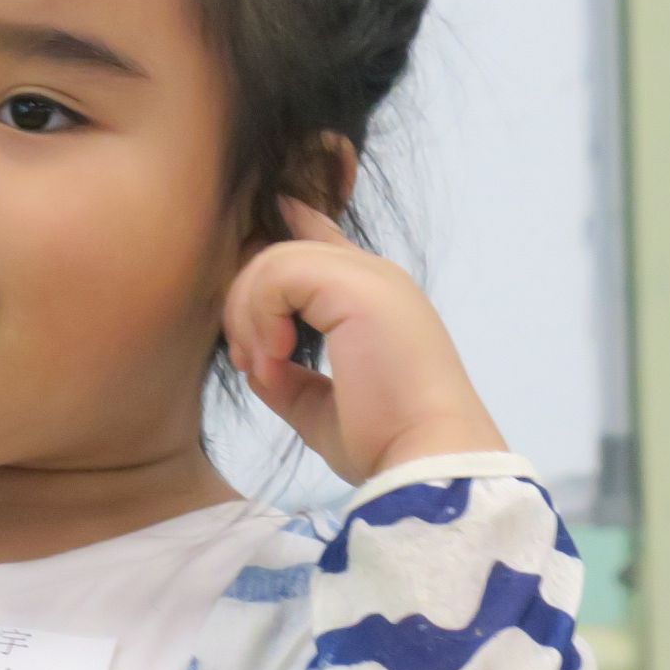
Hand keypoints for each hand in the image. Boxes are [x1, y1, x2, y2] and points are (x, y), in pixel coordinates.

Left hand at [223, 197, 505, 482]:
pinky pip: (277, 274)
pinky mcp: (358, 285)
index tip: (278, 211)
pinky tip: (273, 360)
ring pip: (273, 260)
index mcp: (375, 301)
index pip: (327, 240)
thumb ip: (288, 380)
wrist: (424, 458)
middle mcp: (376, 278)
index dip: (298, 221)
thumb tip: (257, 366)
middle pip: (283, 252)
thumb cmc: (385, 443)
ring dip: (249, 317)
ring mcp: (370, 276)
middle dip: (246, 305)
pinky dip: (260, 319)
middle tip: (250, 364)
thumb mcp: (321, 410)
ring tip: (263, 369)